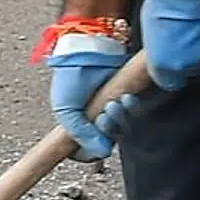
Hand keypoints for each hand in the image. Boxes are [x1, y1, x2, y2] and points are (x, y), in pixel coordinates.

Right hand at [47, 33, 139, 160]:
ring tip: (113, 105)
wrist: (89, 46)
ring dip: (120, 119)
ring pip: (123, 128)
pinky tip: (125, 98)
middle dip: (108, 131)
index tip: (93, 145)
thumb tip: (101, 152)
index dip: (91, 150)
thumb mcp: (65, 108)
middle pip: (109, 140)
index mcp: (79, 122)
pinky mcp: (128, 94)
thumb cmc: (71, 74)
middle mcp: (97, 116)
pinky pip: (134, 112)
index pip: (88, 149)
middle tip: (103, 118)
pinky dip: (130, 109)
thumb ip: (79, 133)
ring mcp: (113, 105)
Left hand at [141, 0, 199, 90]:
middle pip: (184, 71)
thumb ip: (154, 44)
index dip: (165, 70)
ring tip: (192, 27)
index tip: (165, 61)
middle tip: (179, 38)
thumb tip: (156, 47)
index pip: (165, 81)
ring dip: (197, 49)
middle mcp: (184, 66)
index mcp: (161, 63)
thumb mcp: (148, 24)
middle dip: (181, 58)